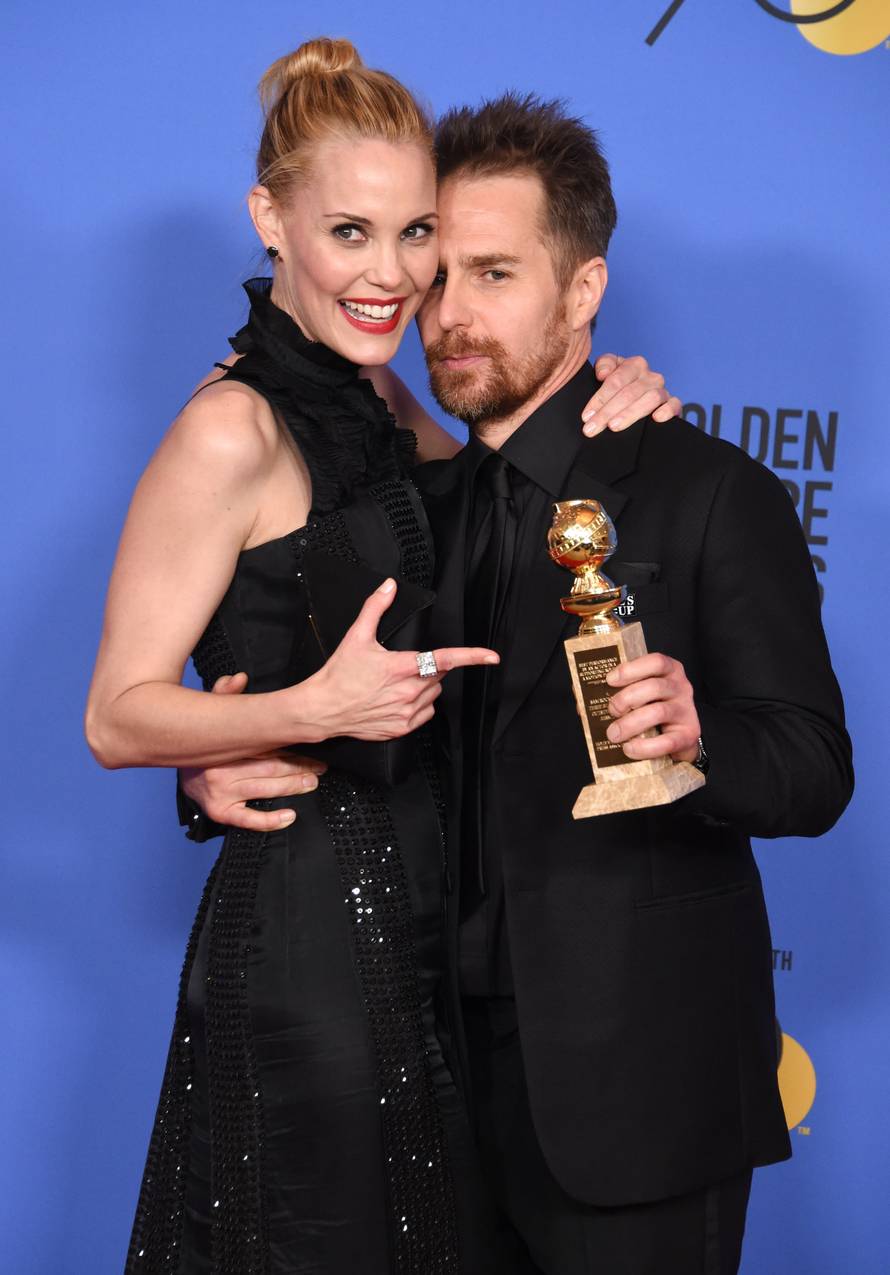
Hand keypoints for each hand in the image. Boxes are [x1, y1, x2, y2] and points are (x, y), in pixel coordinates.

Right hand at [181, 672, 327, 830]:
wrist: (169, 758)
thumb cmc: (200, 737)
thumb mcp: (209, 710)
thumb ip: (224, 693)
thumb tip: (239, 678)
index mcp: (224, 744)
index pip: (265, 743)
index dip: (290, 743)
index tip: (310, 741)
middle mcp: (222, 769)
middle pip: (270, 767)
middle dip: (300, 765)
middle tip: (321, 765)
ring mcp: (220, 792)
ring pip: (266, 789)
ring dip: (293, 786)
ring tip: (312, 781)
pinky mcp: (219, 811)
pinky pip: (248, 820)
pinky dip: (270, 820)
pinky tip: (290, 816)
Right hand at [298, 579, 498, 742]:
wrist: (324, 709)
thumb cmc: (339, 675)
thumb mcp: (356, 637)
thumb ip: (375, 608)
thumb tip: (388, 587)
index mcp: (402, 667)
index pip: (445, 659)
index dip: (472, 656)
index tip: (491, 656)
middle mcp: (408, 691)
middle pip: (438, 676)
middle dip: (429, 668)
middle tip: (404, 666)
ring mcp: (406, 711)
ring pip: (434, 695)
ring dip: (425, 687)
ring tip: (397, 684)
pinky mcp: (402, 728)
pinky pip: (426, 713)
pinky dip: (419, 705)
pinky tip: (398, 700)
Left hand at [582, 354, 681, 436]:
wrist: (635, 396)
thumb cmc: (619, 385)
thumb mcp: (608, 370)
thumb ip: (604, 365)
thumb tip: (602, 374)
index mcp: (634, 364)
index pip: (615, 381)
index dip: (599, 399)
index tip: (586, 416)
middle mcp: (650, 376)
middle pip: (629, 393)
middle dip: (608, 412)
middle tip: (592, 428)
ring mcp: (662, 389)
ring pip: (650, 399)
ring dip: (630, 414)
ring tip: (613, 426)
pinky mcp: (672, 403)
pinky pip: (674, 404)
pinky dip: (667, 410)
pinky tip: (656, 419)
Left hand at [604, 653, 699, 762]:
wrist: (677, 737)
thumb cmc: (651, 709)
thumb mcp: (637, 694)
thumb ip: (614, 691)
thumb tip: (580, 697)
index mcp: (668, 670)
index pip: (655, 661)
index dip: (630, 669)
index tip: (609, 680)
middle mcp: (681, 687)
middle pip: (654, 687)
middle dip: (626, 699)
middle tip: (611, 711)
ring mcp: (686, 710)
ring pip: (659, 712)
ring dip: (631, 724)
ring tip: (614, 734)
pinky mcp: (688, 734)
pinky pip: (667, 741)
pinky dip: (645, 747)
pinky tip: (629, 749)